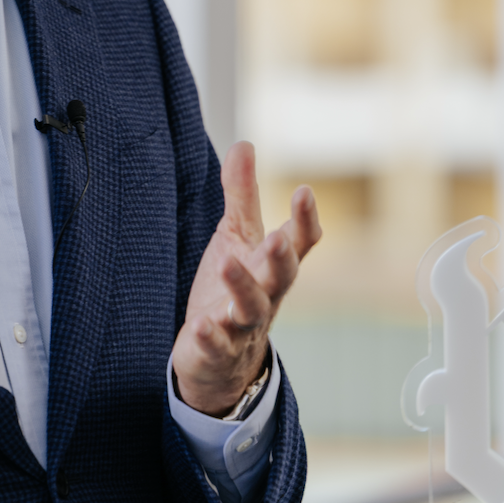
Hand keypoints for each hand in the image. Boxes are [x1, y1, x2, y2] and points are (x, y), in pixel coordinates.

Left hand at [172, 141, 319, 417]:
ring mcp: (242, 326)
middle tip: (279, 237)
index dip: (304, 220)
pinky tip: (199, 325)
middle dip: (282, 258)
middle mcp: (265, 296)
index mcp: (272, 267)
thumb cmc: (233, 286)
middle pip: (280, 277)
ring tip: (227, 263)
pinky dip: (209, 336)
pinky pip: (216, 345)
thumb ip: (241, 194)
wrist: (221, 359)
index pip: (297, 243)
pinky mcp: (216, 351)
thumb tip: (245, 143)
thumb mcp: (237, 237)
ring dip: (241, 287)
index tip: (304, 191)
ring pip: (248, 309)